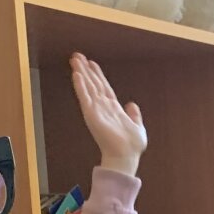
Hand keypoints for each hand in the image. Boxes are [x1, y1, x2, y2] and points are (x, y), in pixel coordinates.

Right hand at [70, 52, 146, 175]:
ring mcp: (96, 110)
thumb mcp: (138, 127)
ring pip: (88, 87)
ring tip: (74, 60)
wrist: (126, 156)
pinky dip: (80, 86)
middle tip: (77, 56)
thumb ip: (134, 115)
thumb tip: (132, 104)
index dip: (98, 75)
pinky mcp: (92, 115)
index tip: (91, 63)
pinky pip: (85, 98)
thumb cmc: (132, 146)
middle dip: (85, 70)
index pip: (104, 87)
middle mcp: (103, 107)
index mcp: (114, 109)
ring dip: (81, 73)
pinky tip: (76, 75)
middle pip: (93, 84)